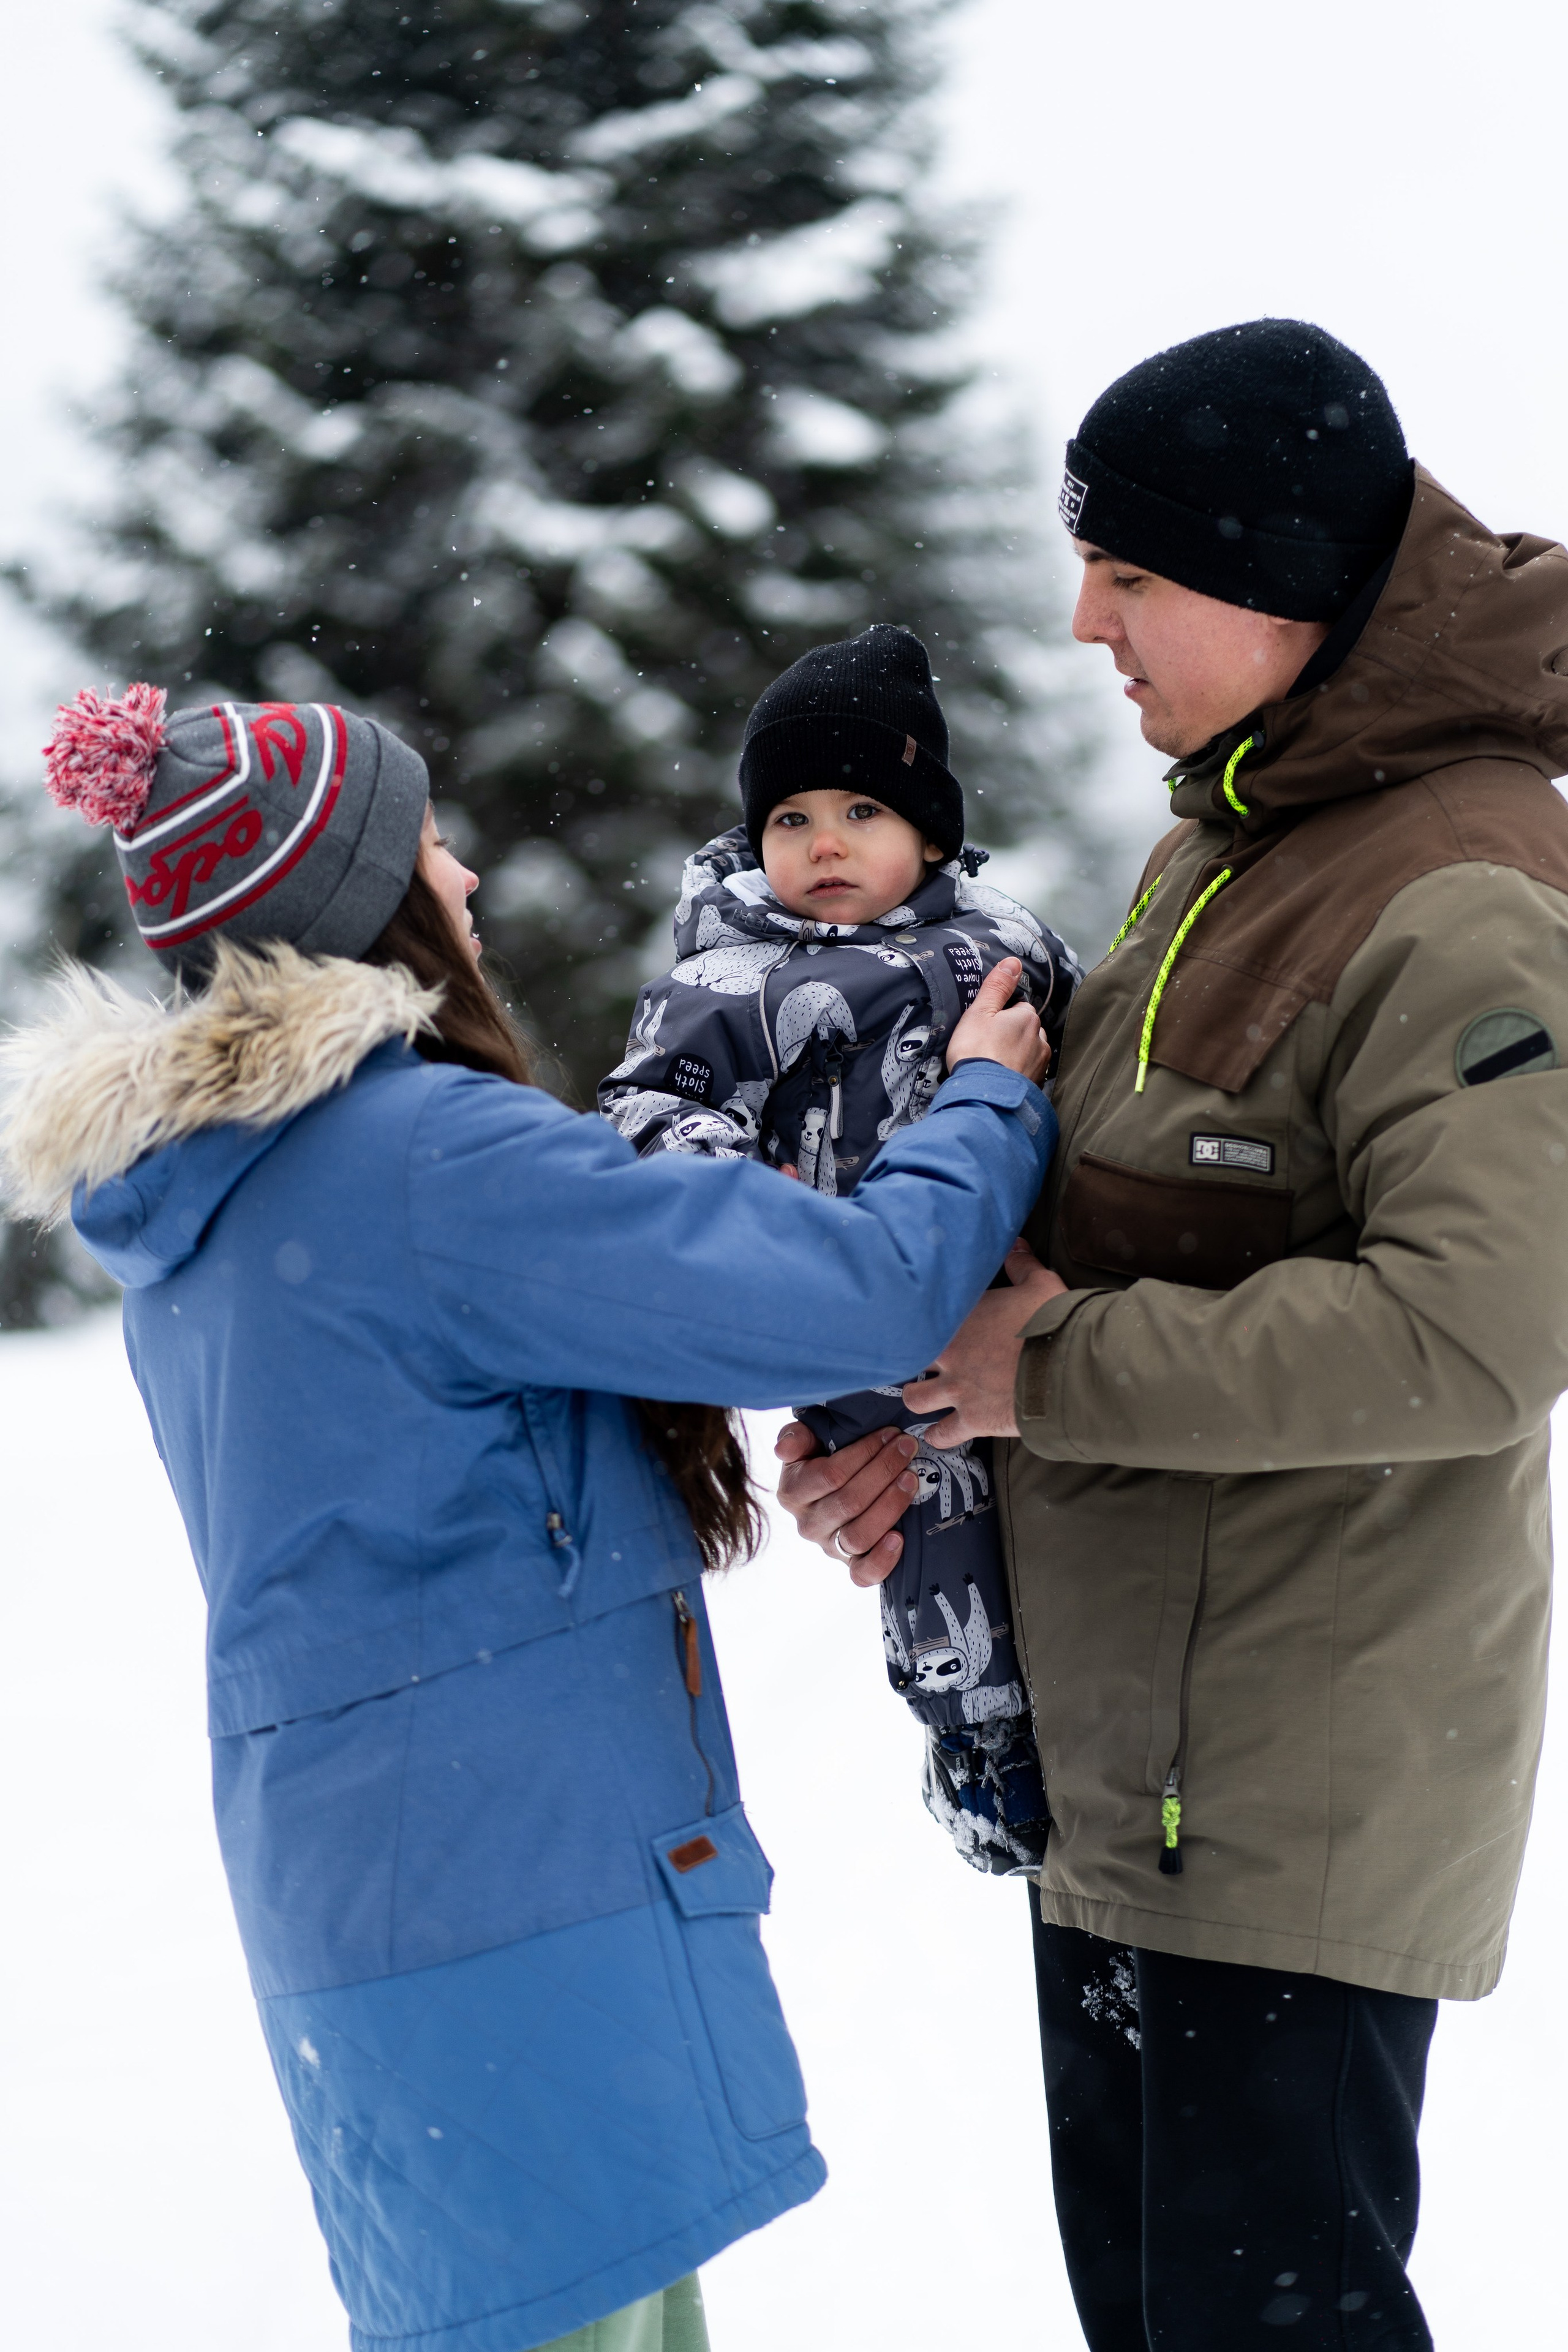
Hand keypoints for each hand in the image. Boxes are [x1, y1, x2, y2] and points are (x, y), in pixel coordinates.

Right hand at [773, 1420, 919, 1585]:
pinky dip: (882, 1559)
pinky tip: (899, 1538)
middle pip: (849, 1502)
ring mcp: (830, 1547)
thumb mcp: (806, 1442)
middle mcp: (808, 1524)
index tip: (890, 1434)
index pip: (830, 1475)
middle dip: (884, 1471)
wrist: (833, 1490)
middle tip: (907, 1449)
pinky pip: (863, 1574)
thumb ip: (795, 1437)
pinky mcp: (850, 1564)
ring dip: (890, 1505)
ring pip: (859, 1536)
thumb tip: (783, 1449)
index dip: (864, 1453)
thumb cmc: (822, 1459)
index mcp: (793, 1493)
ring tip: (910, 1480)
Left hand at [902, 1239, 1066, 1443]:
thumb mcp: (1041, 1284)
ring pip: (915, 1397)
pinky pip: (942, 1434)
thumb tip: (1014, 1244)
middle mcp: (951, 1354)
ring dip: (918, 1397)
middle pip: (910, 1355)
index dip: (927, 1318)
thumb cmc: (1053, 1323)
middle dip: (914, 1358)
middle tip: (927, 1360)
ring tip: (923, 1396)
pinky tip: (938, 1434)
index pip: (927, 1314)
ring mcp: (958, 1389)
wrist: (1065, 1369)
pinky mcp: (972, 1420)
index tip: (931, 1320)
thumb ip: (1022, 1264)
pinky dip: (939, 1436)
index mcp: (961, 1317)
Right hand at [946, 956, 1050, 1084]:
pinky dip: (1016, 1074)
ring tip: (993, 1065)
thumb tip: (1013, 962)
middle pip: (1025, 1031)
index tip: (984, 1027)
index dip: (999, 1016)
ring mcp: (1040, 1065)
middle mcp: (1040, 1040)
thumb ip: (997, 986)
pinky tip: (1000, 1079)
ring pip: (1028, 1052)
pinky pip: (1027, 1073)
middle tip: (986, 1047)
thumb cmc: (977, 1052)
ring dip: (1015, 1056)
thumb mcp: (980, 1012)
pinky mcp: (1036, 1086)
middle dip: (1010, 1036)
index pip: (1018, 1008)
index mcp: (1027, 1018)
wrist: (983, 1095)